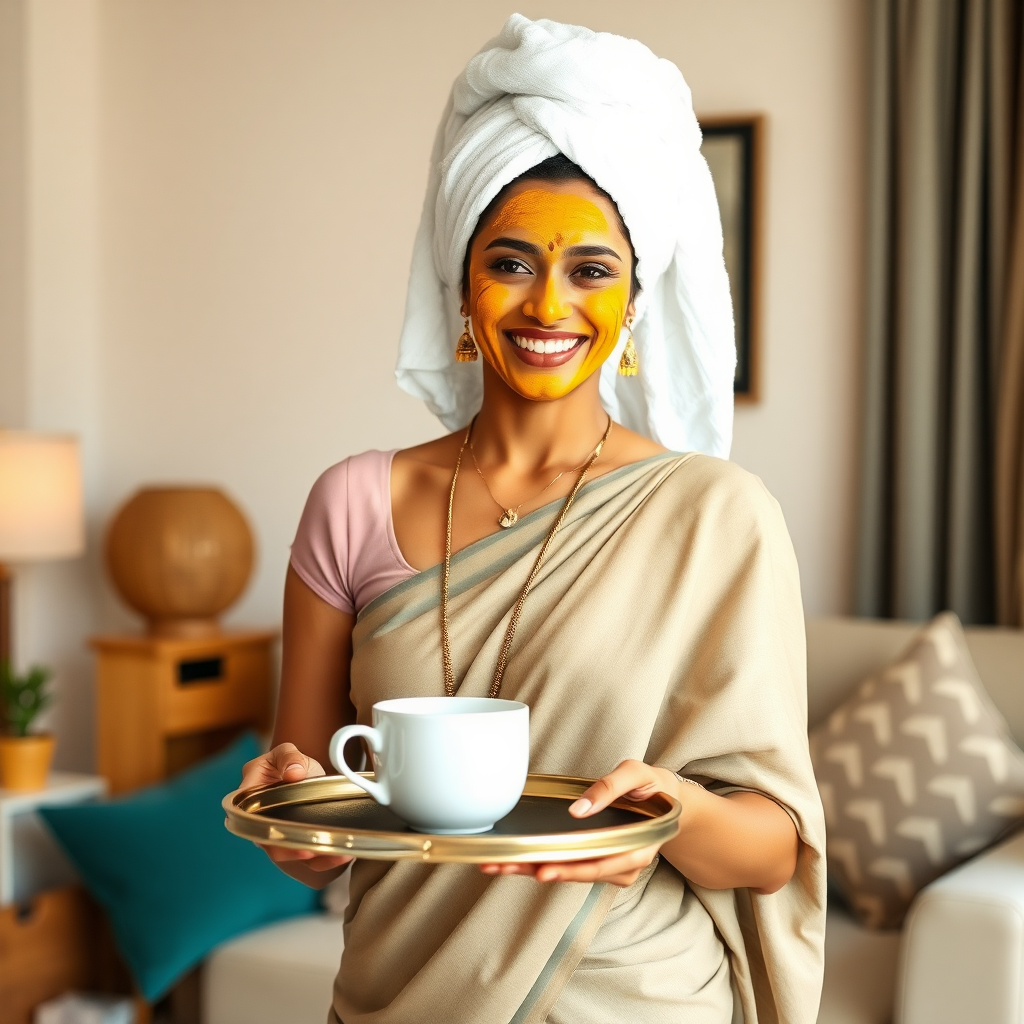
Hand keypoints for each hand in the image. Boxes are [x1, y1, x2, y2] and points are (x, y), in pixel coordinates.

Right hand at [241, 742, 352, 874]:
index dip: (264, 827)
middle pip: (269, 842)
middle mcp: (260, 821)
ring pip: (290, 853)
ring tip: (336, 852)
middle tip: (311, 850)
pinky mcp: (297, 842)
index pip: (249, 816)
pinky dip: (326, 858)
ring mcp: (279, 834)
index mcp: (249, 796)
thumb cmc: (288, 763)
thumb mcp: (286, 752)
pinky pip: (308, 856)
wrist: (302, 774)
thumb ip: (288, 757)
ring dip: (312, 856)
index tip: (283, 828)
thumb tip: (294, 772)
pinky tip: (344, 853)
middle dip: (290, 850)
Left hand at [479, 760, 680, 886]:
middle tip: (500, 865)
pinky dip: (542, 862)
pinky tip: (516, 859)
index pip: (598, 864)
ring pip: (569, 872)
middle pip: (576, 873)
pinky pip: (570, 866)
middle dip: (536, 870)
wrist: (665, 798)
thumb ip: (609, 788)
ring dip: (532, 868)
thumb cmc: (651, 785)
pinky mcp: (599, 861)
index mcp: (636, 846)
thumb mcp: (635, 774)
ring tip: (498, 863)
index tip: (541, 871)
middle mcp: (624, 864)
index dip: (570, 870)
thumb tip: (577, 809)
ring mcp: (611, 867)